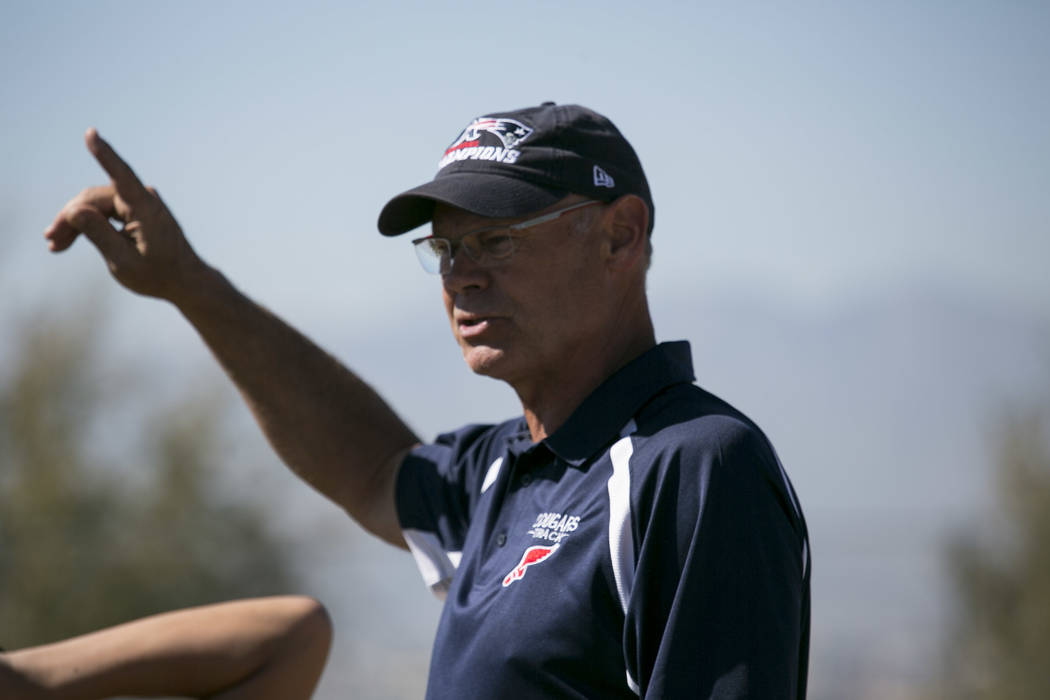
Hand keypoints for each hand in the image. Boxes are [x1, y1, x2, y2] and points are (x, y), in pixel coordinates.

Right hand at [45, 129, 206, 301]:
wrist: (183, 281)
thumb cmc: (158, 275)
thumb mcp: (124, 262)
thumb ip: (99, 235)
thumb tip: (75, 210)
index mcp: (146, 209)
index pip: (121, 176)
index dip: (104, 154)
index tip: (91, 133)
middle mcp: (144, 200)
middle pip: (95, 199)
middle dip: (70, 218)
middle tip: (51, 242)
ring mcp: (141, 203)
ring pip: (97, 205)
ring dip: (75, 223)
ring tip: (55, 245)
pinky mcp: (136, 210)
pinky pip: (106, 210)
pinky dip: (89, 224)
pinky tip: (68, 239)